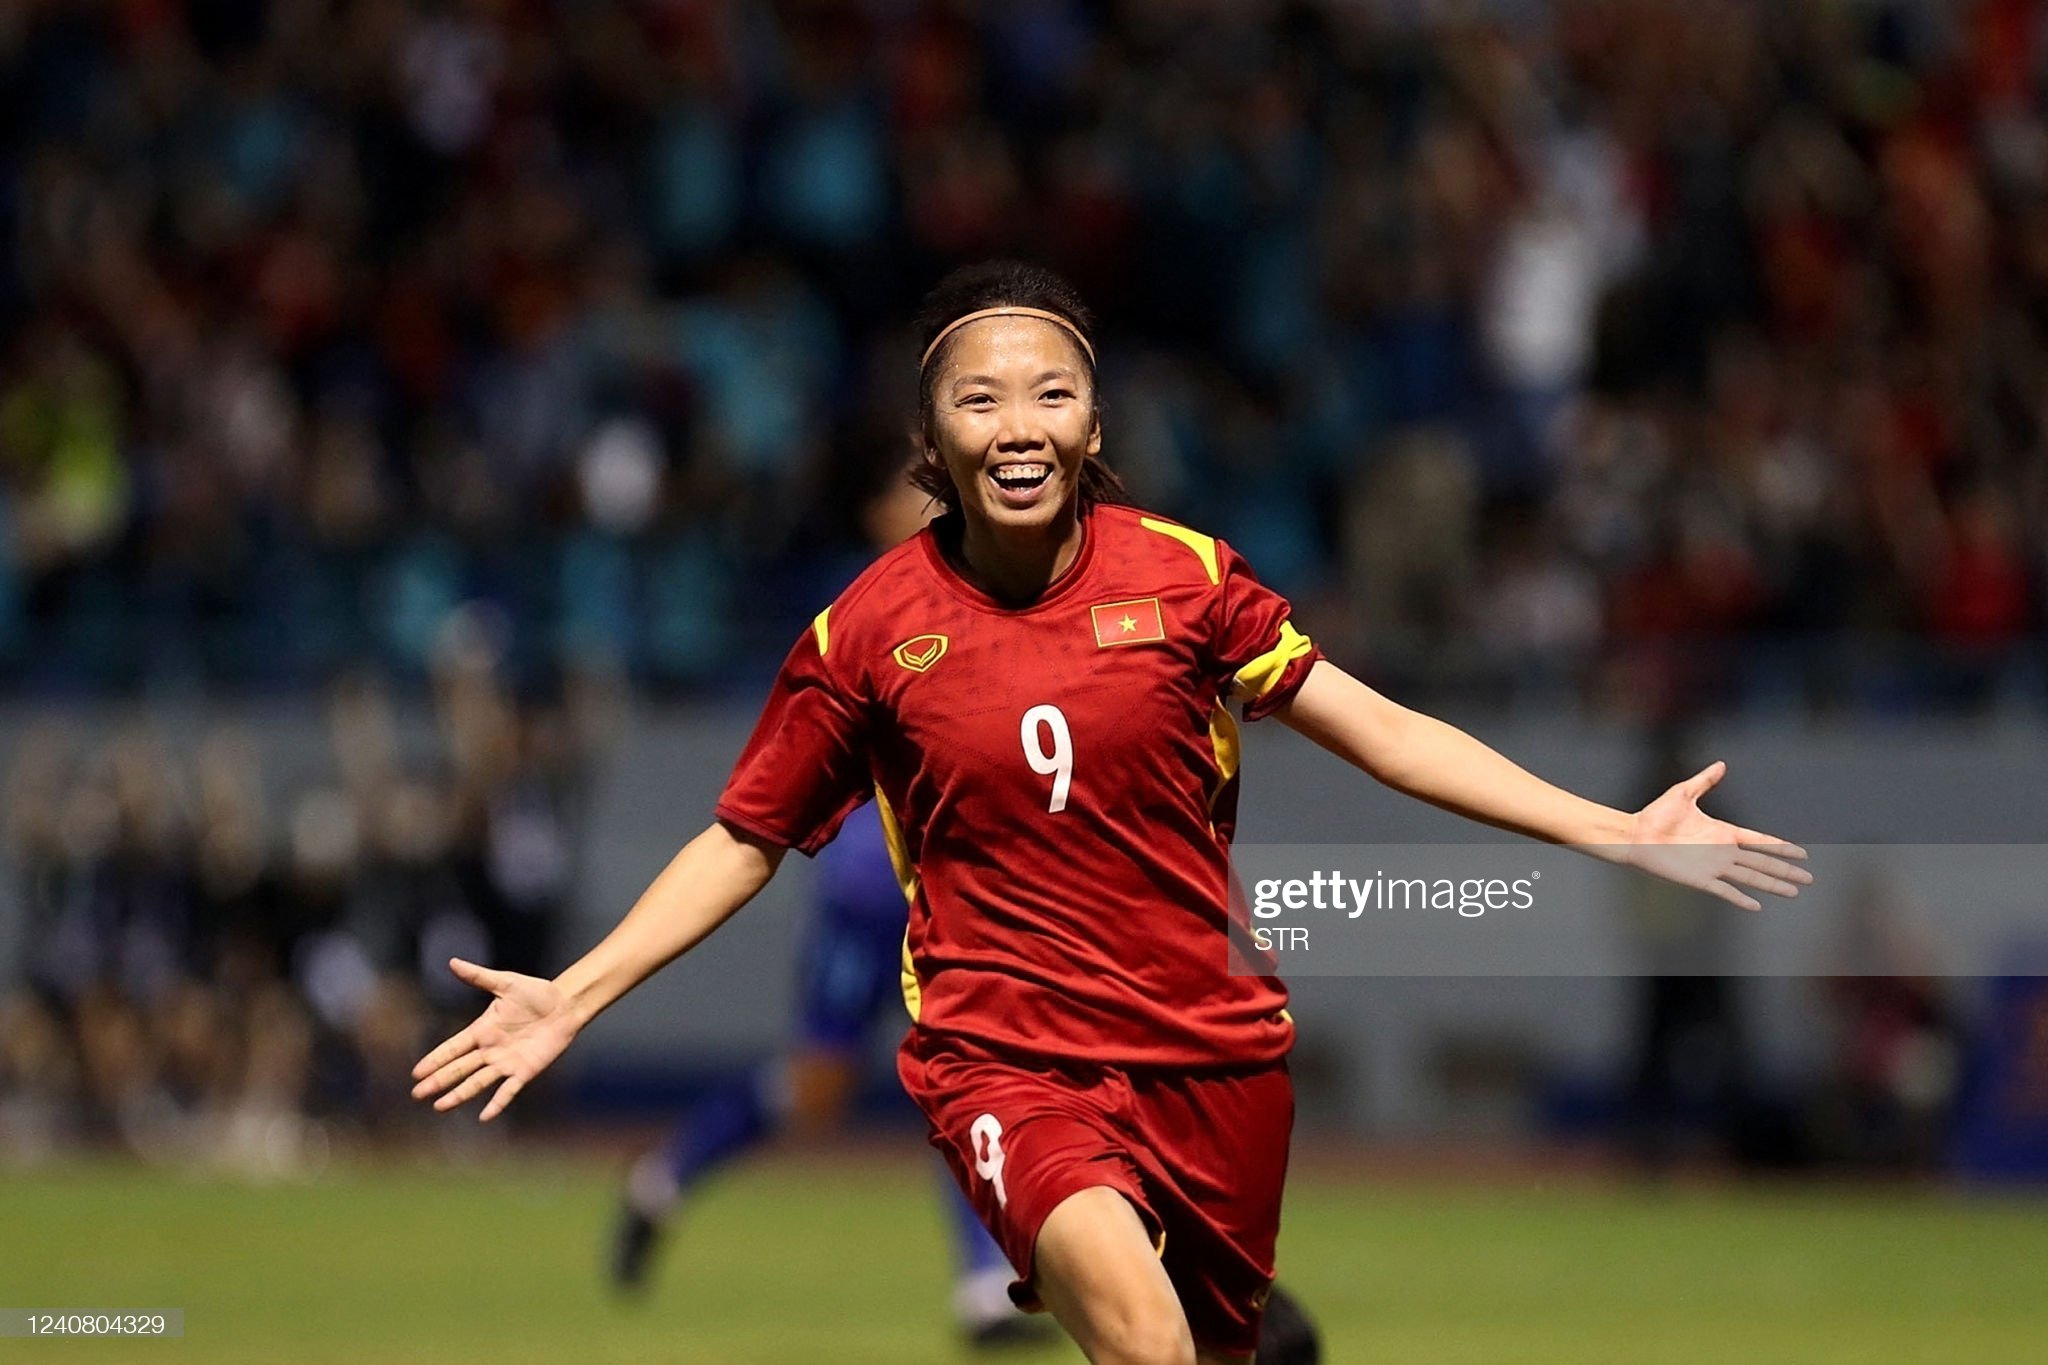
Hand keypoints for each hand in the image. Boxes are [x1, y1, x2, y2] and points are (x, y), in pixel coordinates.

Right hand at [410, 959, 580, 1120]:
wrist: (566, 1005)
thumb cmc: (537, 993)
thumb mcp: (506, 982)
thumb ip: (479, 976)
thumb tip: (452, 962)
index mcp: (483, 1030)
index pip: (453, 1048)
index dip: (435, 1059)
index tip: (416, 1072)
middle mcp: (490, 1050)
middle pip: (459, 1069)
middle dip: (439, 1081)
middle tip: (417, 1094)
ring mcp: (506, 1063)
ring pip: (477, 1082)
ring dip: (459, 1094)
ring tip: (439, 1106)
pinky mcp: (525, 1071)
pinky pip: (508, 1090)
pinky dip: (497, 1103)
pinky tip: (484, 1117)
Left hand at [1624, 761, 1811, 911]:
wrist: (1635, 835)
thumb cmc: (1656, 814)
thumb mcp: (1684, 793)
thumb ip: (1705, 780)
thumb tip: (1722, 763)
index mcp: (1723, 832)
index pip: (1759, 841)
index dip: (1781, 847)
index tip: (1802, 853)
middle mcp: (1722, 851)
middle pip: (1763, 862)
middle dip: (1786, 870)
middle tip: (1809, 879)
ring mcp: (1713, 866)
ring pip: (1751, 877)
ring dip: (1772, 884)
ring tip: (1794, 892)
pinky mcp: (1700, 879)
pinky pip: (1725, 890)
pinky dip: (1741, 898)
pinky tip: (1757, 906)